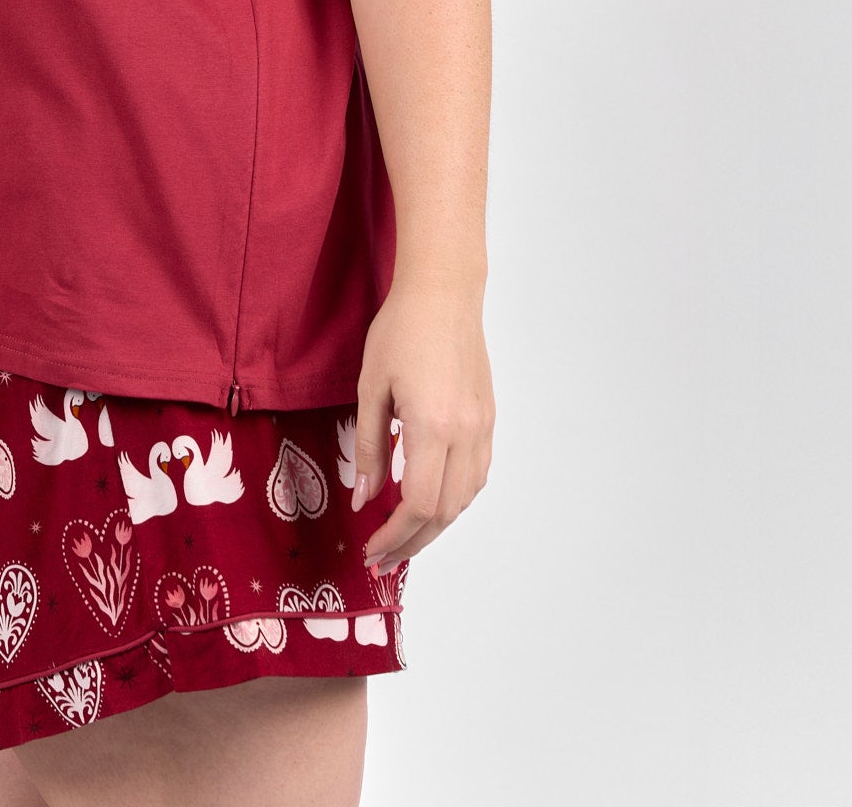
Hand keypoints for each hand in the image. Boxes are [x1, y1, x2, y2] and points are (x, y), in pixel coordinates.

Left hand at [351, 272, 494, 576]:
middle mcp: (466, 434)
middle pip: (444, 512)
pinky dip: (453, 499)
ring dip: (434, 525)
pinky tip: (430, 500)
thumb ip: (368, 448)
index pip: (417, 504)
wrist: (443, 293)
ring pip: (465, 499)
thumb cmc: (400, 331)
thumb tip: (363, 500)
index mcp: (432, 426)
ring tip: (402, 536)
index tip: (370, 549)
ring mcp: (483, 427)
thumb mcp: (370, 388)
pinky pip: (476, 475)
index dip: (393, 535)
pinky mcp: (488, 419)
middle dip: (411, 541)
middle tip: (382, 558)